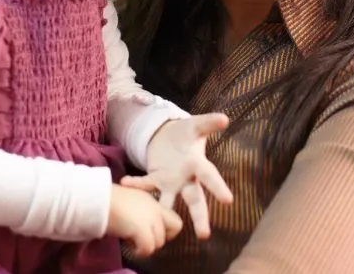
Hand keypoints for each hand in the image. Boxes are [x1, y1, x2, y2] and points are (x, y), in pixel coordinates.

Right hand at [108, 183, 182, 257]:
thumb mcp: (130, 201)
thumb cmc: (107, 199)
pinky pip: (148, 248)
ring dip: (147, 246)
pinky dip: (140, 251)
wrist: (98, 198)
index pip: (175, 220)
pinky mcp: (142, 229)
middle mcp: (156, 209)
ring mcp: (151, 219)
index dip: (166, 230)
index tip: (151, 232)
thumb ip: (140, 212)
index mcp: (153, 202)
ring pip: (160, 242)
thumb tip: (138, 226)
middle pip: (174, 230)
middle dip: (159, 238)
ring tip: (132, 242)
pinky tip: (129, 246)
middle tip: (142, 238)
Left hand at [120, 113, 232, 238]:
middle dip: (199, 217)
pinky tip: (126, 183)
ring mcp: (171, 182)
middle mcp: (187, 179)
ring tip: (159, 232)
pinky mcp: (156, 180)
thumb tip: (224, 118)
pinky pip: (147, 185)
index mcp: (198, 164)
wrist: (170, 137)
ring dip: (165, 215)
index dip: (218, 187)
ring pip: (170, 203)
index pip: (210, 176)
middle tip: (204, 235)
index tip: (228, 200)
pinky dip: (137, 184)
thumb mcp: (196, 126)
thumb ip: (208, 122)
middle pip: (195, 200)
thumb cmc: (187, 134)